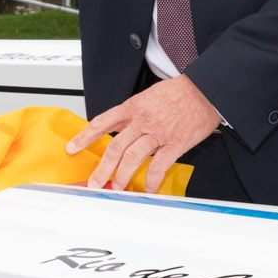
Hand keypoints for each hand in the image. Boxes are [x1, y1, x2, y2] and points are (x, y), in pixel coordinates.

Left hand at [68, 75, 223, 192]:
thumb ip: (133, 113)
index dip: (84, 136)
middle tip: (94, 182)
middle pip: (115, 146)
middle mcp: (143, 120)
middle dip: (102, 168)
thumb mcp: (149, 96)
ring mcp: (158, 133)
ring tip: (117, 188)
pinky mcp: (175, 143)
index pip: (102, 122)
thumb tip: (119, 128)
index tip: (72, 148)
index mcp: (134, 107)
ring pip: (133, 157)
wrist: (205, 89)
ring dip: (122, 176)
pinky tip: (148, 188)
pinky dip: (151, 179)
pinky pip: (159, 165)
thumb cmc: (179, 92)